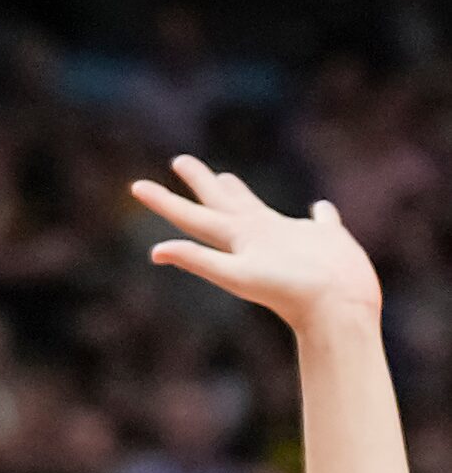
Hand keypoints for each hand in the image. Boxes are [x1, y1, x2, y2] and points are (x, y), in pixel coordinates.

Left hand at [134, 156, 380, 330]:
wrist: (336, 311)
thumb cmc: (289, 292)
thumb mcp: (238, 275)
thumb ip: (199, 260)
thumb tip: (156, 251)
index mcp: (238, 241)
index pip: (193, 217)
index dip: (165, 202)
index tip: (136, 187)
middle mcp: (258, 237)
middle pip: (221, 204)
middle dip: (201, 183)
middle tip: (179, 161)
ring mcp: (290, 239)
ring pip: (258, 209)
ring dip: (239, 194)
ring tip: (225, 178)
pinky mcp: (327, 240)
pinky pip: (322, 221)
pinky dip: (321, 213)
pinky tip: (320, 207)